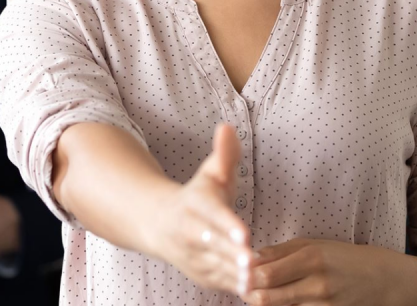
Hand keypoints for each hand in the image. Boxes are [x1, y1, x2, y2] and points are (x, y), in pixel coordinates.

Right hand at [147, 123, 252, 294]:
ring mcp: (193, 257)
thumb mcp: (210, 173)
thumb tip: (227, 127)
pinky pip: (219, 283)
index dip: (227, 223)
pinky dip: (235, 286)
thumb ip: (223, 154)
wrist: (159, 224)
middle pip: (212, 245)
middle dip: (231, 254)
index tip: (244, 233)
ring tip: (258, 279)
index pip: (212, 214)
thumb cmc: (197, 197)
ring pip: (216, 268)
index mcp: (194, 204)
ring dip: (235, 275)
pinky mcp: (200, 276)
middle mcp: (189, 232)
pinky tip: (256, 288)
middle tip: (251, 262)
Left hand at [245, 239, 389, 305]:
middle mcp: (316, 285)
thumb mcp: (317, 245)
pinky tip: (281, 301)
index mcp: (312, 258)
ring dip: (263, 302)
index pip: (264, 274)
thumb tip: (251, 257)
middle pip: (265, 298)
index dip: (245, 276)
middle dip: (248, 294)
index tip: (236, 271)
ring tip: (259, 293)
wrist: (387, 282)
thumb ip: (282, 251)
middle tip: (242, 287)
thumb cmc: (349, 259)